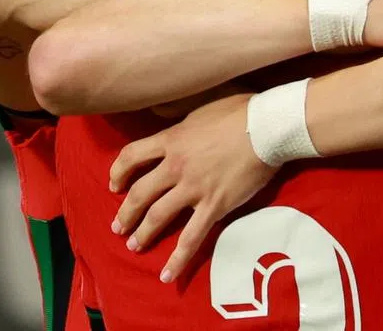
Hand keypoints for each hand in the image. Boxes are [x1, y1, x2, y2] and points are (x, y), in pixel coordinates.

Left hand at [109, 92, 272, 283]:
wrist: (268, 127)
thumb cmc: (241, 111)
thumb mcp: (202, 107)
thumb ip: (182, 120)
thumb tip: (171, 120)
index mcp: (172, 140)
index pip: (132, 157)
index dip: (118, 172)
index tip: (114, 185)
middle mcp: (176, 166)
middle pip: (140, 193)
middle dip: (125, 213)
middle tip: (118, 226)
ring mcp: (194, 188)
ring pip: (158, 216)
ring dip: (142, 234)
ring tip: (134, 245)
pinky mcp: (214, 206)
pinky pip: (191, 237)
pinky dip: (177, 259)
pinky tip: (167, 275)